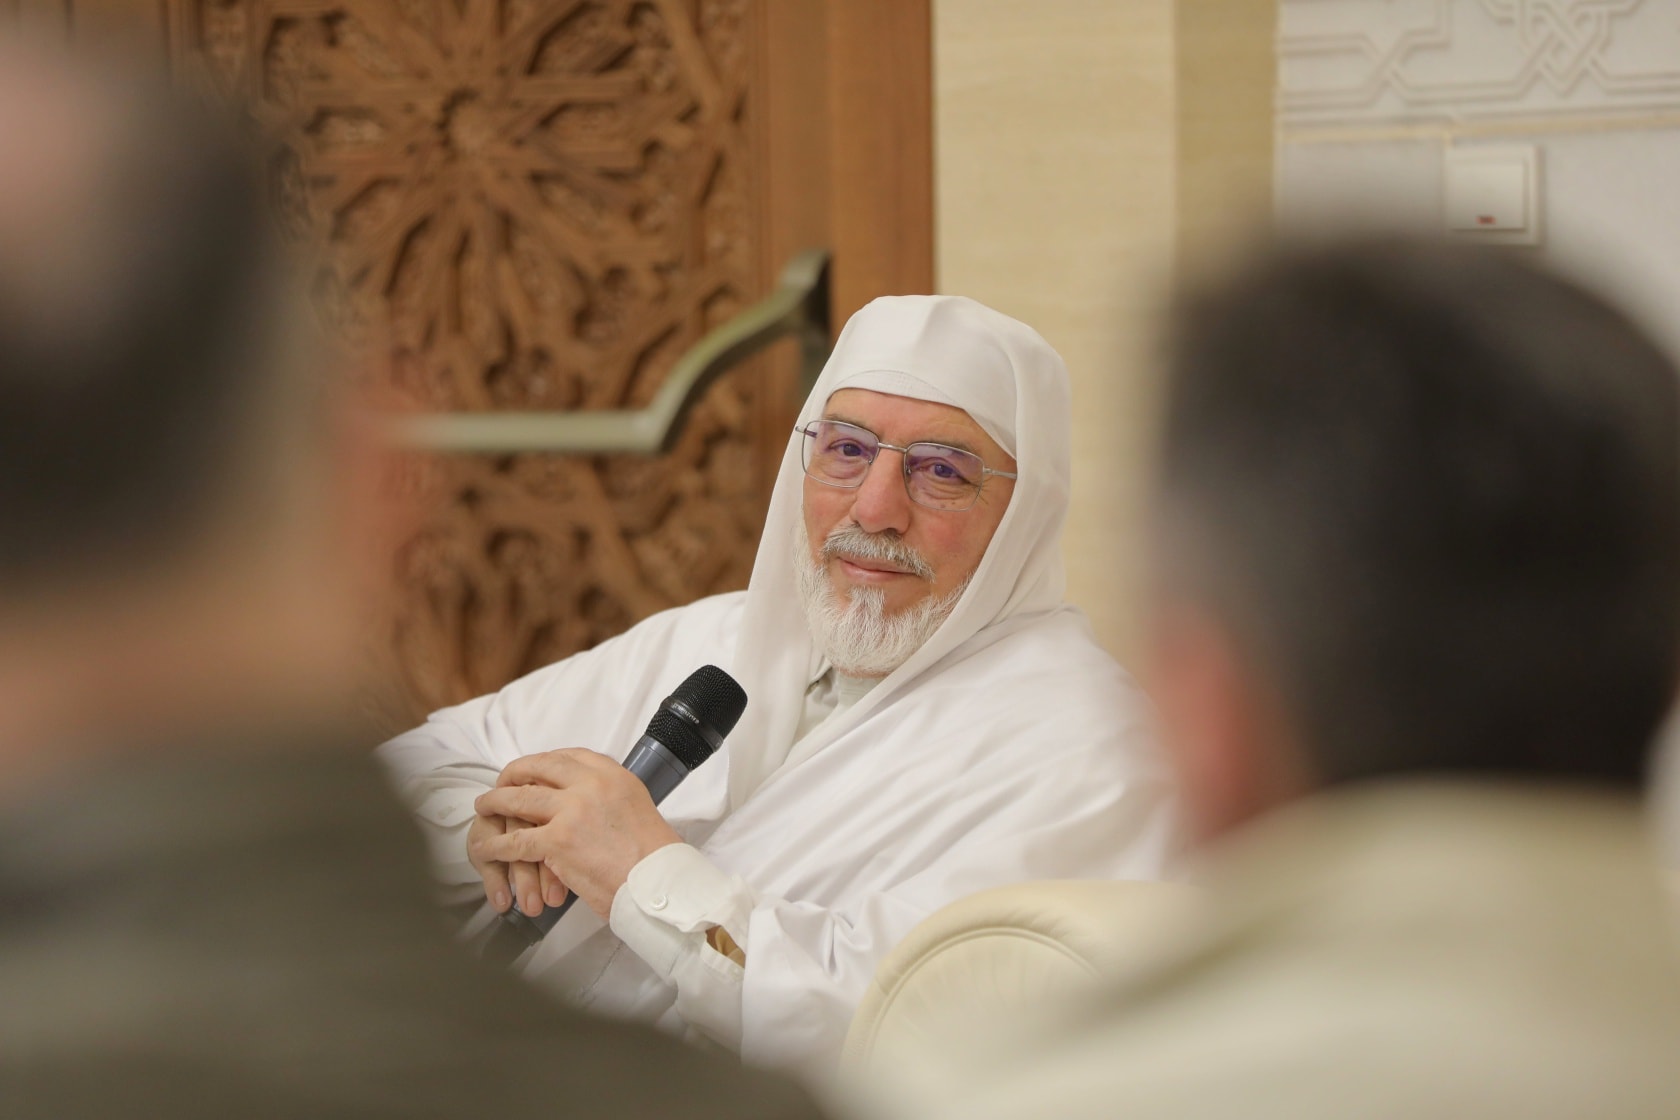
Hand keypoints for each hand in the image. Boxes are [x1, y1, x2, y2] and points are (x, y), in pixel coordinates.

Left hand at [471, 749, 681, 919]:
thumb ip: (608, 798)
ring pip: (520, 799)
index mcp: (613, 774)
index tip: (533, 768)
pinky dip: (496, 846)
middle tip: (502, 782)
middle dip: (514, 774)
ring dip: (496, 803)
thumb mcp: (636, 807)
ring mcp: (572, 811)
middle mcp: (591, 784)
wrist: (658, 880)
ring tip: (484, 808)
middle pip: (540, 768)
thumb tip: (587, 803)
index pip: (569, 756)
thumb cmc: (652, 855)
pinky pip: (516, 840)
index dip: (544, 761)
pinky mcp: (558, 841)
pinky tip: (486, 848)